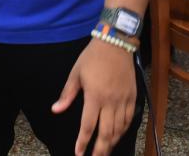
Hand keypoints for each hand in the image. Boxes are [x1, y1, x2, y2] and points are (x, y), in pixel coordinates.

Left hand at [51, 40, 136, 155]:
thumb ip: (67, 94)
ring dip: (112, 142)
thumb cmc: (92, 57)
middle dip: (100, 149)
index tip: (79, 153)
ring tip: (105, 151)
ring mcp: (123, 99)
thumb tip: (55, 110)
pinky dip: (124, 130)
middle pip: (107, 132)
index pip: (88, 126)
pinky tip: (118, 135)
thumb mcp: (76, 73)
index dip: (83, 142)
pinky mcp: (132, 96)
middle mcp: (110, 101)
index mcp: (94, 96)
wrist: (116, 42)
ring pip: (120, 128)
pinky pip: (130, 119)